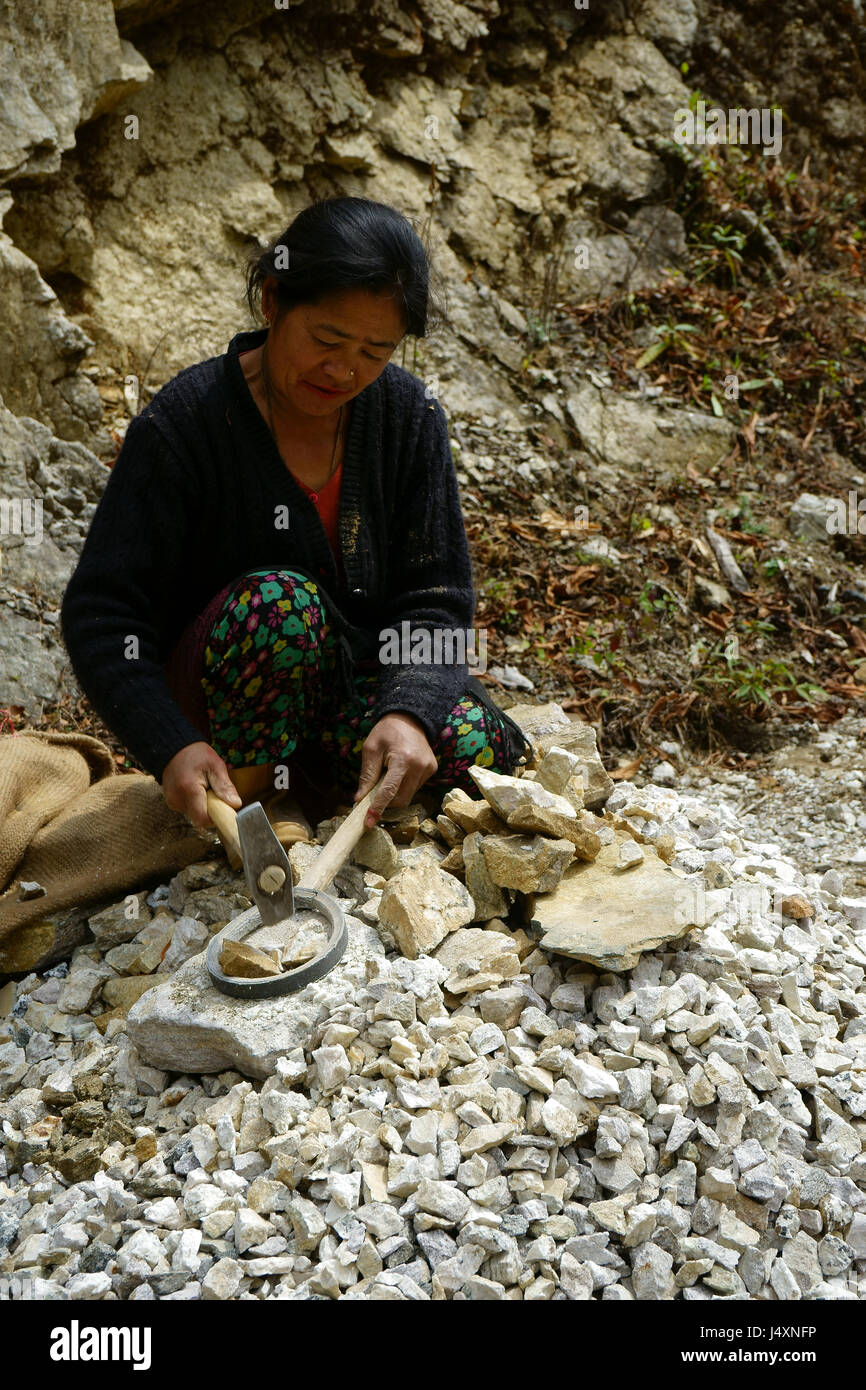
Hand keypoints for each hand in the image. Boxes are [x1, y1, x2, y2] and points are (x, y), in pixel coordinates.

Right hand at [161, 741, 241, 828]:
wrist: (174, 748)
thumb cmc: (196, 754)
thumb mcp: (215, 765)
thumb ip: (224, 786)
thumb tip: (235, 804)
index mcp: (189, 790)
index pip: (203, 819)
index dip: (216, 818)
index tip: (223, 809)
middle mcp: (177, 800)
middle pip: (199, 818)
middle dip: (211, 811)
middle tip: (214, 794)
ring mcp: (172, 802)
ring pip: (194, 814)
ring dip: (203, 806)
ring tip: (204, 788)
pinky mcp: (171, 802)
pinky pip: (188, 809)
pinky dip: (195, 803)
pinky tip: (196, 789)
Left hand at [354, 713, 436, 828]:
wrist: (410, 718)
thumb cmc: (387, 731)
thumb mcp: (371, 749)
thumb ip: (367, 775)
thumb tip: (359, 799)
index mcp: (403, 759)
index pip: (390, 791)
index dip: (378, 808)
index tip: (368, 822)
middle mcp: (420, 766)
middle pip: (401, 799)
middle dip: (386, 803)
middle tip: (372, 798)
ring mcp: (429, 769)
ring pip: (409, 796)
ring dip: (395, 795)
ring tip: (387, 778)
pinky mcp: (432, 770)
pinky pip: (415, 788)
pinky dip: (404, 787)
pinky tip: (399, 774)